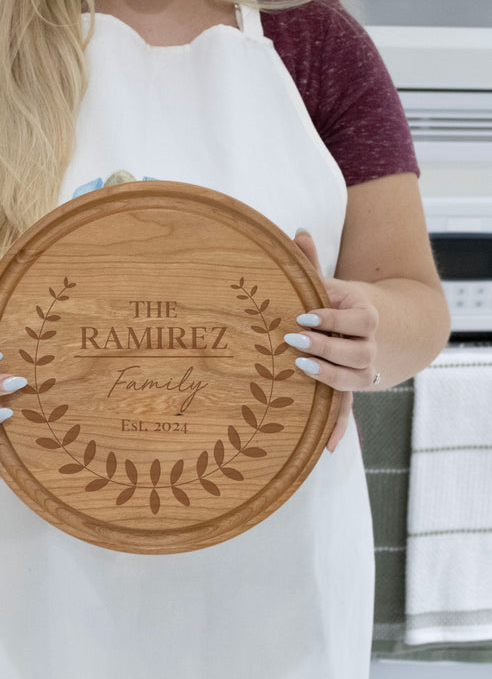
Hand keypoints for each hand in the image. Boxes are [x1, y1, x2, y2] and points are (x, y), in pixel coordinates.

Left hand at [287, 231, 379, 451]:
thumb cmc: (345, 302)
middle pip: (356, 348)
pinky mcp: (353, 386)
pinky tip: (327, 446)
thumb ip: (312, 262)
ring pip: (356, 377)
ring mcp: (364, 367)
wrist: (384, 325)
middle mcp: (369, 342)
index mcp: (364, 313)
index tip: (302, 314)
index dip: (330, 316)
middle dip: (326, 344)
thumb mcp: (332, 282)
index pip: (355, 316)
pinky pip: (349, 408)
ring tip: (301, 367)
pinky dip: (340, 428)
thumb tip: (296, 233)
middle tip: (294, 339)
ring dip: (330, 376)